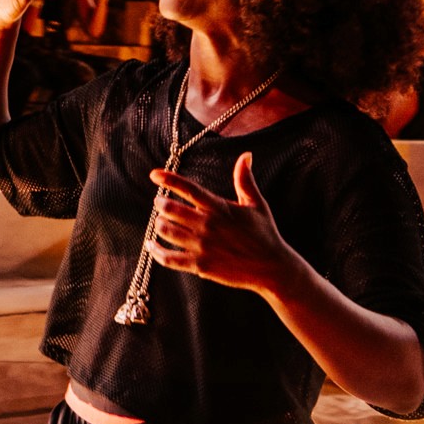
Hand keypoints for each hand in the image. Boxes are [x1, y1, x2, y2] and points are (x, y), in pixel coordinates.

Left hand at [147, 152, 297, 293]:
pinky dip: (156, 252)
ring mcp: (202, 246)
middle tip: (160, 203)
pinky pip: (169, 258)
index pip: (189, 189)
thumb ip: (245, 180)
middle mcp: (207, 225)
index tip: (154, 174)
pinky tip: (151, 246)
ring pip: (167, 231)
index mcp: (219, 208)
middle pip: (170, 209)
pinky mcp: (200, 265)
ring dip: (159, 225)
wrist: (272, 268)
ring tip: (160, 222)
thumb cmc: (265, 234)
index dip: (169, 179)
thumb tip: (246, 155)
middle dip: (160, 204)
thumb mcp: (257, 204)